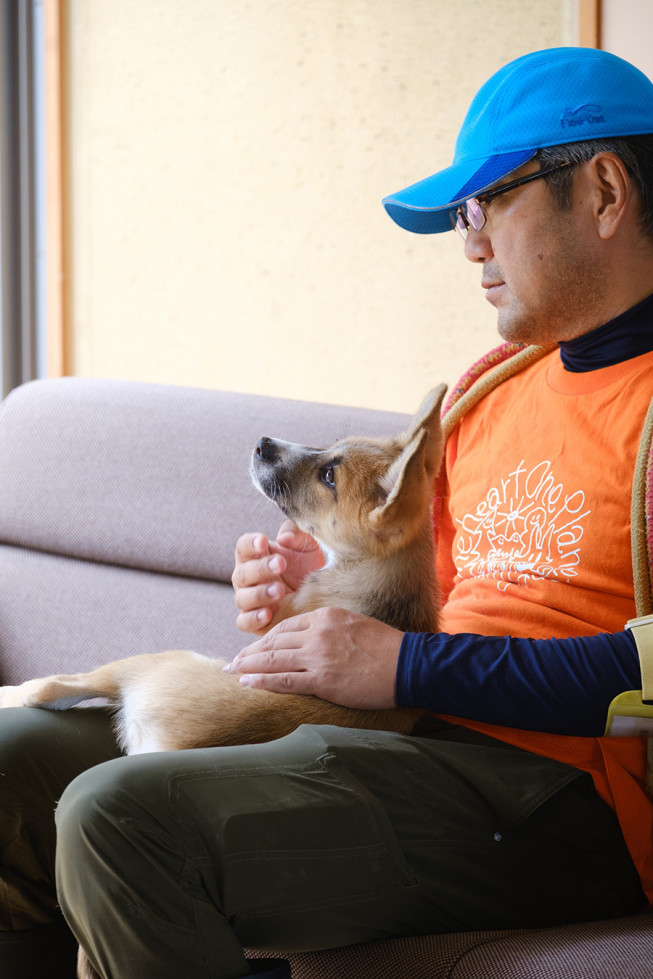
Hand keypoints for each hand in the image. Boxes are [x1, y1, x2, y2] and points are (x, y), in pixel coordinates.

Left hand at [225, 607, 403, 708]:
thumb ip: (331, 628)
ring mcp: (318, 656)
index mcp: (326, 616)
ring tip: (232, 671)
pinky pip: (283, 680)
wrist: (408, 664)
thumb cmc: (388, 647)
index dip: (266, 639)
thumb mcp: (356, 624)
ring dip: (248, 666)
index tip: (255, 647)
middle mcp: (317, 633)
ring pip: (272, 660)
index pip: (286, 627)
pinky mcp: (322, 680)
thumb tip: (315, 638)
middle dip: (250, 652)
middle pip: (274, 642)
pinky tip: (247, 682)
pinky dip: (261, 681)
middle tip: (233, 661)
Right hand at [232, 521, 324, 633]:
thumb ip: (296, 534)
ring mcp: (250, 601)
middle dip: (260, 568)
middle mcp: (248, 578)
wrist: (326, 595)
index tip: (264, 541)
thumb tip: (284, 538)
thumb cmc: (311, 565)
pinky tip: (268, 614)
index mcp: (255, 556)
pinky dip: (253, 618)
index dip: (250, 543)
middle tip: (281, 564)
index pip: (243, 546)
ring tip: (280, 590)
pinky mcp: (255, 622)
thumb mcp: (309, 545)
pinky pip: (244, 622)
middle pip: (241, 573)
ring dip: (259, 594)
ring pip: (242, 598)